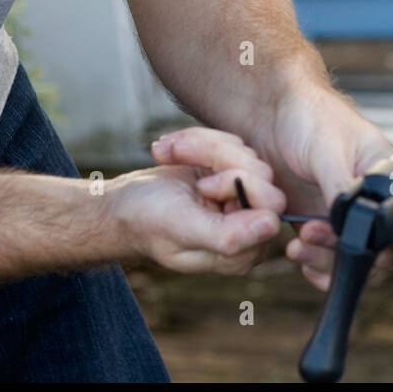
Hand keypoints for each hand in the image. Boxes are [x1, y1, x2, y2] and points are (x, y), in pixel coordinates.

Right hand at [108, 128, 285, 274]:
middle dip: (217, 156)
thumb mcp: (183, 228)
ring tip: (168, 151)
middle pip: (261, 172)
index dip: (239, 186)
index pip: (271, 205)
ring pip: (244, 152)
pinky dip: (198, 140)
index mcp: (245, 250)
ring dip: (201, 145)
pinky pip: (231, 143)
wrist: (121, 205)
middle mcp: (249, 224)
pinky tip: (171, 151)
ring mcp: (242, 196)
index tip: (202, 186)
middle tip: (179, 155)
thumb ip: (228, 235)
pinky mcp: (230, 172)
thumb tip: (272, 225)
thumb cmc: (147, 223)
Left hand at [261, 87, 392, 291]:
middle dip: (344, 255)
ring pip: (348, 258)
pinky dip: (312, 262)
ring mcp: (341, 213)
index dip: (375, 243)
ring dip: (324, 262)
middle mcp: (368, 199)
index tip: (344, 238)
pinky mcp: (315, 220)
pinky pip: (322, 255)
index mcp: (386, 178)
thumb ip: (341, 189)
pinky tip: (297, 250)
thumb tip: (352, 225)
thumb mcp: (328, 149)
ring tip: (299, 245)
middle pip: (375, 251)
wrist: (269, 110)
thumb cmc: (309, 114)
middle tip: (313, 236)